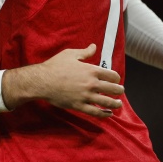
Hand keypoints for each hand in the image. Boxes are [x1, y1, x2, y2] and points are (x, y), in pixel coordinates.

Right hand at [3, 44, 123, 117]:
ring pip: (107, 102)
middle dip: (119, 90)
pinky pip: (96, 112)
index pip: (112, 75)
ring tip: (118, 104)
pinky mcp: (79, 106)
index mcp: (91, 70)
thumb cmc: (55, 66)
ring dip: (116, 104)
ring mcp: (86, 96)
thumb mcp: (70, 54)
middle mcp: (92, 84)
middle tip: (120, 91)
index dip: (116, 78)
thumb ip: (85, 52)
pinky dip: (105, 114)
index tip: (115, 79)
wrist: (42, 81)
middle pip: (113, 89)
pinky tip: (109, 114)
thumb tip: (94, 47)